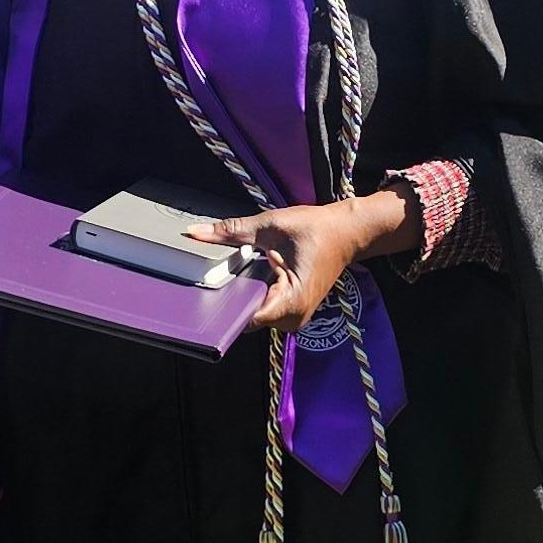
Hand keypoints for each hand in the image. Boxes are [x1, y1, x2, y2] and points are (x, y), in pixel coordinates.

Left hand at [190, 187, 417, 330]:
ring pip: (253, 315)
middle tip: (207, 277)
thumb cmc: (317, 228)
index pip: (248, 317)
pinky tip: (244, 276)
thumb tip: (194, 232)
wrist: (348, 232)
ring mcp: (293, 317)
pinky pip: (263, 308)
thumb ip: (232, 231)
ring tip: (226, 274)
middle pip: (247, 317)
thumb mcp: (272, 225)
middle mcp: (293, 317)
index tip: (202, 294)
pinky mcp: (291, 311)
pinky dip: (252, 294)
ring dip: (240, 296)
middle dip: (228, 298)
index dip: (223, 306)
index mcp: (292, 299)